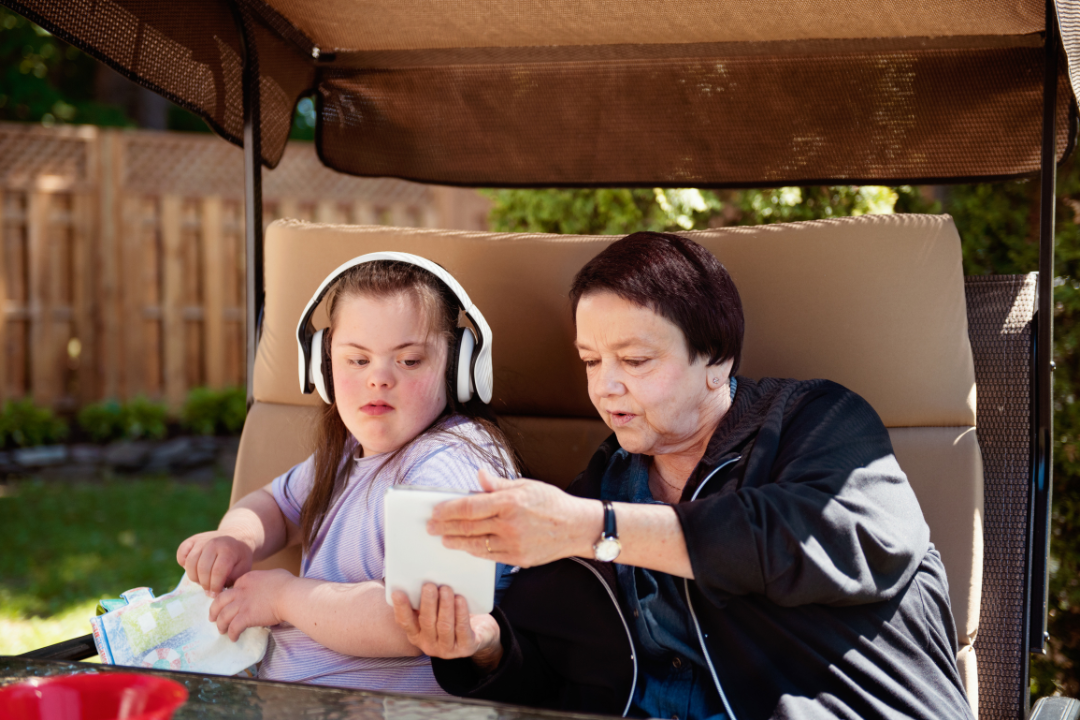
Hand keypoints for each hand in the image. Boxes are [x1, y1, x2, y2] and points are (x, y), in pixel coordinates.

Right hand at [177, 531, 253, 594]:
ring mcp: (202, 540)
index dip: (215, 586)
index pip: (217, 572)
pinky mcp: (192, 540)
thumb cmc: (239, 557)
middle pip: (202, 569)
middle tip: (209, 589)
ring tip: (203, 580)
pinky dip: (183, 563)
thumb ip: (231, 580)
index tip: (216, 594)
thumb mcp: (243, 569)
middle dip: (205, 584)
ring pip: (190, 563)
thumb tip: (215, 591)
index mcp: (228, 550)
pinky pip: (181, 552)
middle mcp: (213, 543)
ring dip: (194, 576)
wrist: (237, 537)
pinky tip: (194, 568)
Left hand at [209, 569, 292, 640]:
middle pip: (220, 601)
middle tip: (212, 618)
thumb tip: (269, 583)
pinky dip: (232, 634)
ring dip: (221, 625)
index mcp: (246, 579)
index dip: (227, 598)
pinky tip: (234, 638)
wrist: (289, 595)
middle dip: (214, 611)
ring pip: (223, 616)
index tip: (228, 604)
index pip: (231, 589)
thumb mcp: (273, 574)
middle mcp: (240, 591)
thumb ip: (265, 579)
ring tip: (222, 631)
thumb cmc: (287, 584)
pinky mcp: (245, 617)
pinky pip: (233, 628)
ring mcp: (241, 604)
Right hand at [391, 583, 502, 669]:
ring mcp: (447, 649)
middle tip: (429, 585)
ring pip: (444, 626)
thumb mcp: (437, 610)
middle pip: (426, 622)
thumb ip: (426, 600)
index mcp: (417, 634)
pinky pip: (462, 629)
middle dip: (427, 603)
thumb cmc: (452, 616)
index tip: (398, 593)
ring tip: (446, 589)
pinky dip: (461, 613)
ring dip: (445, 606)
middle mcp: (429, 645)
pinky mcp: (465, 648)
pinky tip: (460, 600)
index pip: (405, 622)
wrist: (480, 633)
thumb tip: (419, 579)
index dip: (401, 608)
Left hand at [428, 468, 601, 566]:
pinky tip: (464, 546)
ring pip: (474, 544)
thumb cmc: (551, 502)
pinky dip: (473, 551)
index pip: (469, 507)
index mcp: (509, 502)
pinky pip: (488, 556)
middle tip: (430, 527)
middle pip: (467, 527)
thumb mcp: (526, 486)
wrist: (577, 527)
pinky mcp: (517, 558)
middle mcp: (509, 524)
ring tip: (443, 538)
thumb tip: (479, 475)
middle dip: (445, 527)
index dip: (447, 510)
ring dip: (455, 541)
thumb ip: (498, 484)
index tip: (435, 511)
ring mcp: (513, 544)